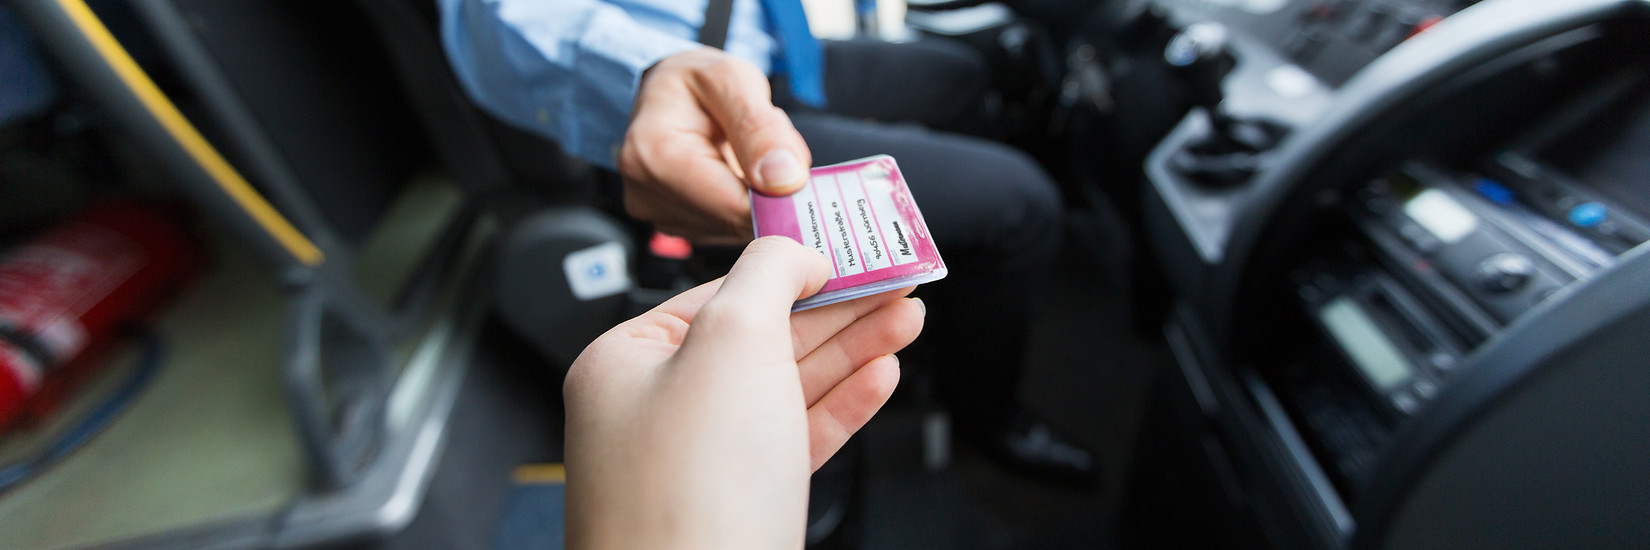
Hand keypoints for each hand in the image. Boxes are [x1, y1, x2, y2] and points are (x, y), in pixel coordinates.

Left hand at [564, 237, 924, 548]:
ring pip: (785, 389)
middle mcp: (654, 411)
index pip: (721, 291)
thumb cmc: (688, 494)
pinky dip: (842, 405)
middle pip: (762, 338)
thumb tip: (794, 253)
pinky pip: (795, 440)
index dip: (795, 268)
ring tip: (906, 320)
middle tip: (895, 282)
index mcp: (626, 362)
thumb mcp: (731, 341)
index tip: (851, 253)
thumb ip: (767, 276)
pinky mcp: (740, 506)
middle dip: (837, 309)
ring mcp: (698, 464)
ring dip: (852, 350)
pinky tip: (880, 377)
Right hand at [619, 48, 812, 243]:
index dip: (779, 197)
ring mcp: (659, 215)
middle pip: (737, 220)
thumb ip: (760, 127)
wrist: (665, 93)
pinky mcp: (676, 225)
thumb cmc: (695, 81)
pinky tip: (736, 170)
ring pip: (738, 227)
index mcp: (656, 156)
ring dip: (758, 194)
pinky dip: (745, 201)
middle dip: (768, 189)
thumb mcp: (731, 79)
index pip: (734, 207)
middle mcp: (647, 195)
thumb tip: (785, 180)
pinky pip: (729, 227)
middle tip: (769, 144)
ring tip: (745, 151)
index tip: (799, 170)